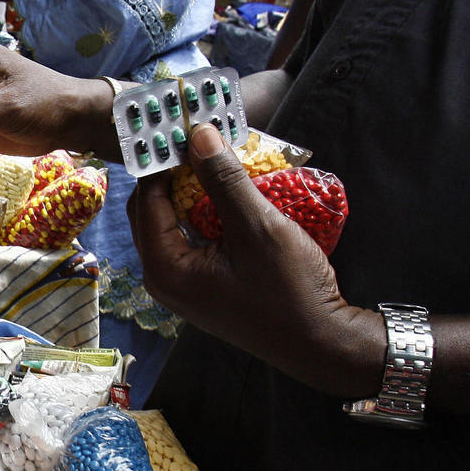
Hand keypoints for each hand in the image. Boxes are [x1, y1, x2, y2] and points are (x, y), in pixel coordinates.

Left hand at [127, 124, 382, 396]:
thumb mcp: (258, 228)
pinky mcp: (202, 284)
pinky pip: (191, 237)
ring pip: (173, 222)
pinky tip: (228, 190)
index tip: (182, 128)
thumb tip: (197, 135)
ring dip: (190, 189)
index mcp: (164, 267)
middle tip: (198, 137)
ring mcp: (182, 283)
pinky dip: (203, 211)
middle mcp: (163, 277)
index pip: (146, 199)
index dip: (161, 161)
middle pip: (153, 210)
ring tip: (215, 155)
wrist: (323, 343)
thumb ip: (224, 180)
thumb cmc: (290, 291)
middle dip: (172, 173)